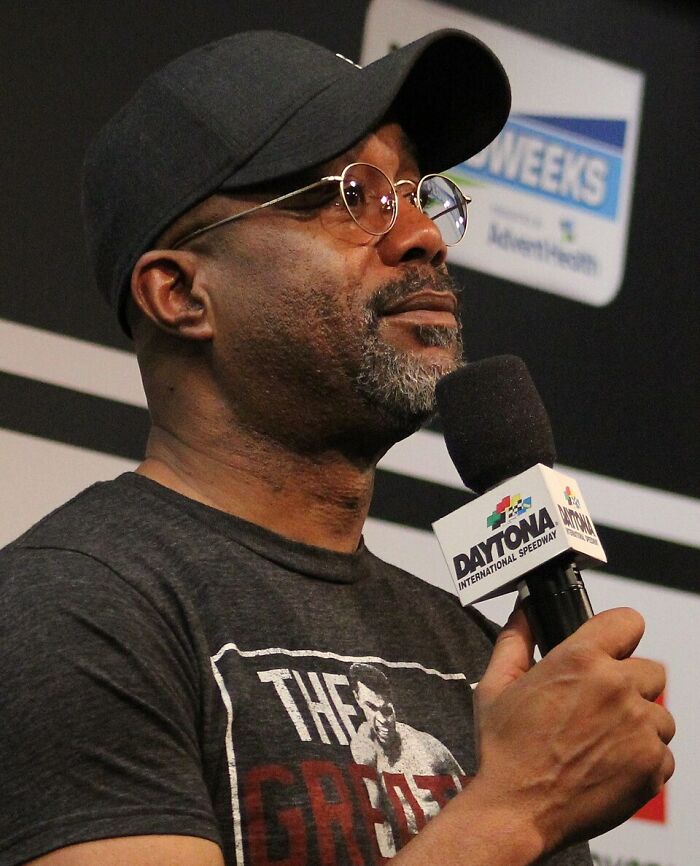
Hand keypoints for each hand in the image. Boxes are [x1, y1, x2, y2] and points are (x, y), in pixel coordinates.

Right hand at [473, 606, 674, 855]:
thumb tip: (524, 613)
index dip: (617, 633)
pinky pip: (662, 751)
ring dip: (637, 722)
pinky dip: (642, 757)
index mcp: (579, 661)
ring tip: (600, 739)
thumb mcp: (496, 685)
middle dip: (627, 682)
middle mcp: (617, 688)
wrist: (518, 810)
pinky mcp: (653, 765)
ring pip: (659, 713)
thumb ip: (514, 640)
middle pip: (650, 669)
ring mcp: (639, 728)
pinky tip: (608, 763)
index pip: (628, 621)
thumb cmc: (505, 750)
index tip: (610, 646)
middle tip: (596, 704)